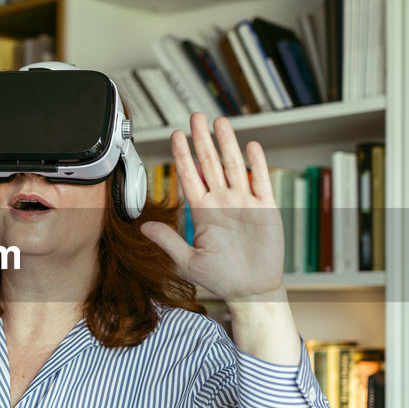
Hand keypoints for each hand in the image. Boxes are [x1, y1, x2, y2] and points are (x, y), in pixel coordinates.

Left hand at [139, 112, 285, 304]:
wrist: (251, 291)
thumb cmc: (221, 278)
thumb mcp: (188, 261)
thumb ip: (168, 241)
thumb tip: (142, 227)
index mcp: (203, 212)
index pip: (189, 176)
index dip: (182, 155)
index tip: (175, 135)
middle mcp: (222, 202)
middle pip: (210, 163)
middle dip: (203, 139)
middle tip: (196, 116)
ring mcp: (244, 202)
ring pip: (233, 166)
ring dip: (227, 144)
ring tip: (220, 122)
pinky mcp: (266, 208)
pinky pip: (260, 181)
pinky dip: (256, 164)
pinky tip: (251, 146)